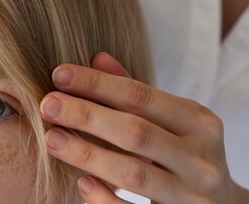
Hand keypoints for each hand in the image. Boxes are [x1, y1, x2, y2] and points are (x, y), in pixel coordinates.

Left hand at [40, 52, 248, 203]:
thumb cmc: (186, 153)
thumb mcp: (173, 120)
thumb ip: (136, 93)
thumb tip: (97, 58)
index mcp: (199, 121)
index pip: (141, 96)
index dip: (97, 84)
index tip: (59, 75)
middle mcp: (201, 158)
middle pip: (136, 132)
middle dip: (87, 116)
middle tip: (47, 104)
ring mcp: (194, 196)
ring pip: (134, 173)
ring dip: (88, 155)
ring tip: (52, 139)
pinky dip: (107, 198)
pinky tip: (82, 183)